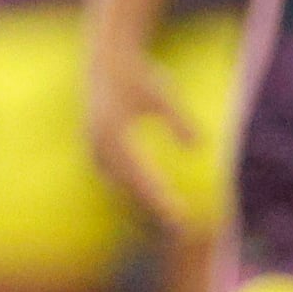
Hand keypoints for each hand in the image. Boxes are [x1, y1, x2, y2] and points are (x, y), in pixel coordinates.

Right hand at [85, 34, 206, 231]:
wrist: (106, 61)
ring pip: (120, 187)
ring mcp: (93, 150)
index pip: (142, 179)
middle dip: (153, 212)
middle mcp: (100, 148)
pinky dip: (131, 191)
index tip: (181, 220)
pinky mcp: (94, 148)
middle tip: (181, 231)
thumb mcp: (163, 94)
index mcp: (114, 136)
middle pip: (130, 190)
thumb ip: (179, 120)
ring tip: (168, 222)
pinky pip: (115, 177)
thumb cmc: (139, 75)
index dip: (161, 202)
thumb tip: (199, 146)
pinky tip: (151, 199)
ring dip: (140, 205)